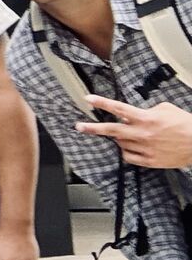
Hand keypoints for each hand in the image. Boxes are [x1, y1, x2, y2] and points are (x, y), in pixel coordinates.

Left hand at [76, 96, 191, 168]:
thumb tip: (135, 114)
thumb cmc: (184, 124)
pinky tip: (131, 148)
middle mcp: (142, 133)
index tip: (88, 99)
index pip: (118, 108)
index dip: (101, 102)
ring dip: (120, 139)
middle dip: (92, 128)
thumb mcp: (164, 109)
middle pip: (111, 130)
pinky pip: (129, 157)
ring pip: (120, 143)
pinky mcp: (149, 161)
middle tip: (79, 126)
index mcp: (145, 118)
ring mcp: (144, 148)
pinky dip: (127, 152)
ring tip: (130, 135)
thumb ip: (146, 110)